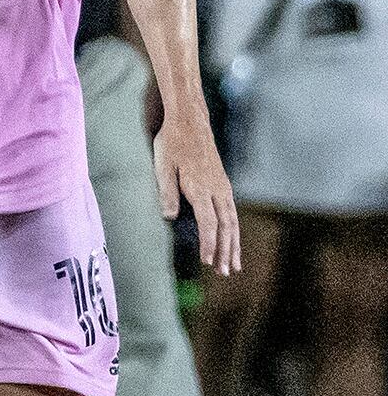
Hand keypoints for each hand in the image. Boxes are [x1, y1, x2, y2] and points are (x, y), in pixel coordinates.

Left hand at [156, 113, 239, 274]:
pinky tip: (232, 241)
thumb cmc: (172, 143)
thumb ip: (166, 191)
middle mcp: (217, 190)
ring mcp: (223, 187)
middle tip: (225, 273)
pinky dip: (233, 230)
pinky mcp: (223, 184)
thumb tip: (169, 217)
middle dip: (226, 251)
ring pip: (233, 221)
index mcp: (201, 187)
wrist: (190, 122)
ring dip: (233, 245)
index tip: (208, 262)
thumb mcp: (162, 165)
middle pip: (226, 227)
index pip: (209, 223)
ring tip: (234, 266)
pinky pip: (232, 212)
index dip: (209, 244)